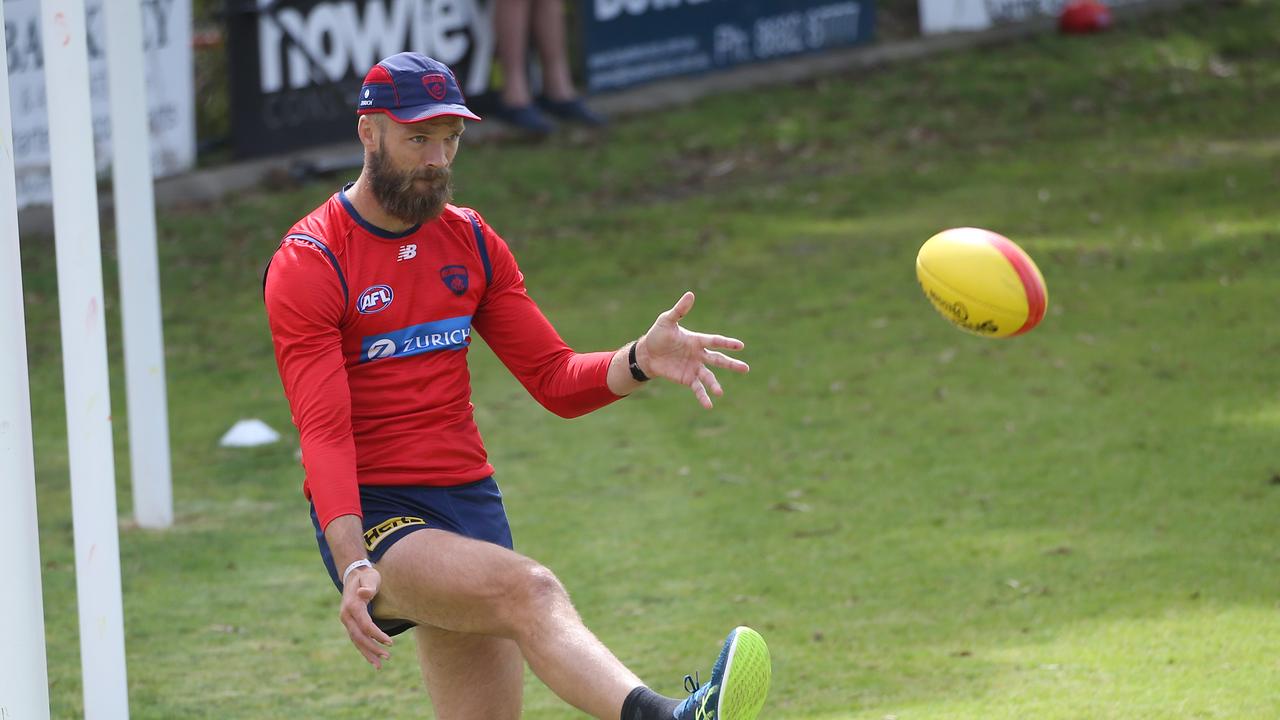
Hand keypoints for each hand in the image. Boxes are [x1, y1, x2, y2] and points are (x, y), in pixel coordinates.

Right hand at [339, 566, 393, 668]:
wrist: (354, 575)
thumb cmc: (366, 576)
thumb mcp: (370, 577)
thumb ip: (368, 586)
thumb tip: (363, 593)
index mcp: (352, 606)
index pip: (364, 625)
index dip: (377, 635)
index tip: (390, 642)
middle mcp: (346, 616)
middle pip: (359, 637)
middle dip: (372, 648)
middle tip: (387, 657)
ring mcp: (346, 621)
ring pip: (356, 641)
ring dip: (368, 653)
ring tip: (380, 665)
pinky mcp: (350, 624)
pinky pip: (356, 639)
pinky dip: (364, 650)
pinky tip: (373, 659)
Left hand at [638, 291, 748, 408]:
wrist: (647, 354)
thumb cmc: (658, 335)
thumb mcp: (667, 321)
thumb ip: (680, 310)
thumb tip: (690, 294)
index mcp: (697, 340)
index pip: (715, 341)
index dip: (727, 343)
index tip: (740, 345)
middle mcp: (699, 355)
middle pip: (718, 360)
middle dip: (731, 364)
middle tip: (746, 369)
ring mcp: (695, 368)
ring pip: (709, 377)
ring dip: (715, 385)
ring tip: (720, 392)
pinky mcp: (688, 379)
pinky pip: (698, 388)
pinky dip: (703, 396)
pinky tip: (709, 405)